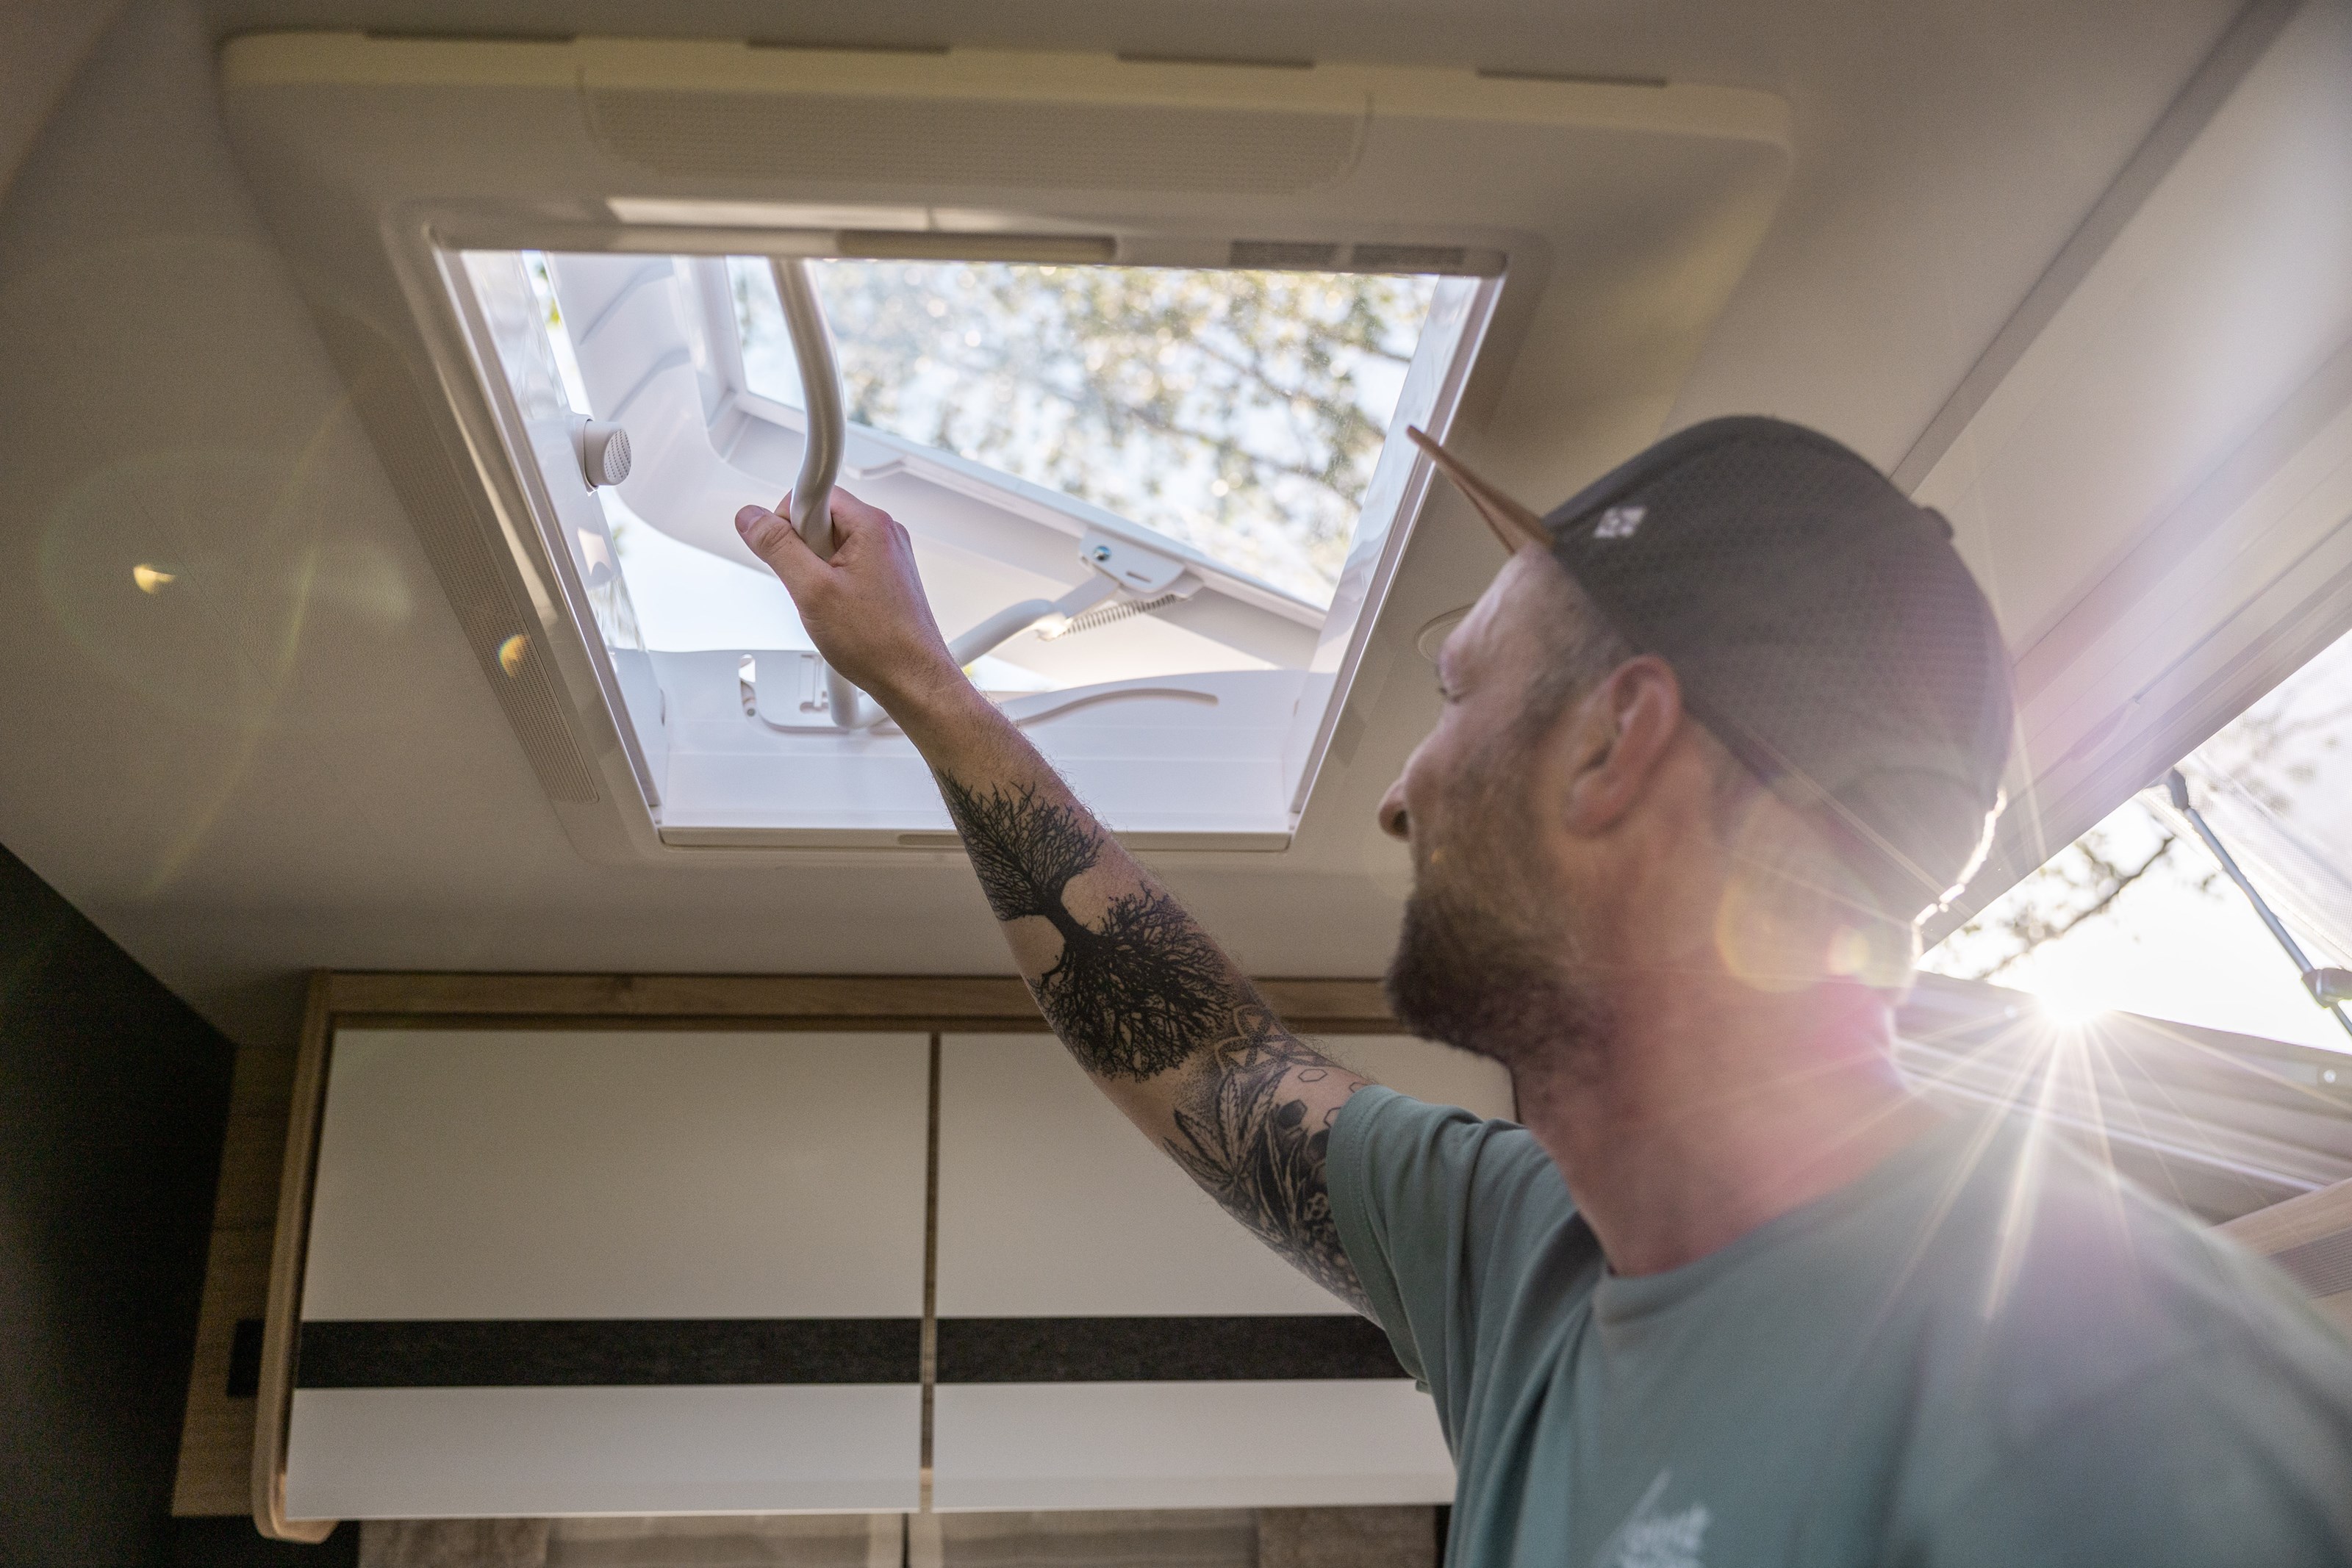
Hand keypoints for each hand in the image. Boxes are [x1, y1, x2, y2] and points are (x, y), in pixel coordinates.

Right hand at [735, 489, 965, 716]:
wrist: (913, 679)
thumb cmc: (878, 642)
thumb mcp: (811, 592)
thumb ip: (776, 548)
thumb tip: (750, 518)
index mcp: (871, 524)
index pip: (812, 491)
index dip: (789, 521)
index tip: (786, 547)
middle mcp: (883, 532)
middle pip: (818, 518)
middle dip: (802, 551)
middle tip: (812, 587)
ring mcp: (886, 554)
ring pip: (829, 544)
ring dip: (816, 571)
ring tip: (828, 604)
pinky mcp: (885, 575)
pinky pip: (844, 563)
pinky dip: (831, 583)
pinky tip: (837, 609)